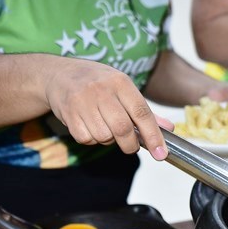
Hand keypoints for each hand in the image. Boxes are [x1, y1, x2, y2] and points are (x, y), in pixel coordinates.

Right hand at [44, 58, 168, 160]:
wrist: (59, 74)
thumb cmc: (99, 84)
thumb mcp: (124, 89)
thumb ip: (145, 111)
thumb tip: (169, 128)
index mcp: (121, 83)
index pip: (142, 113)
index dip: (153, 136)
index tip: (161, 154)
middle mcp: (101, 90)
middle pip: (123, 129)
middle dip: (130, 144)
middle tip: (130, 145)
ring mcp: (82, 101)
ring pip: (104, 137)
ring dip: (109, 141)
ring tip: (105, 128)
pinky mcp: (68, 113)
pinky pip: (86, 139)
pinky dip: (92, 139)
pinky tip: (90, 126)